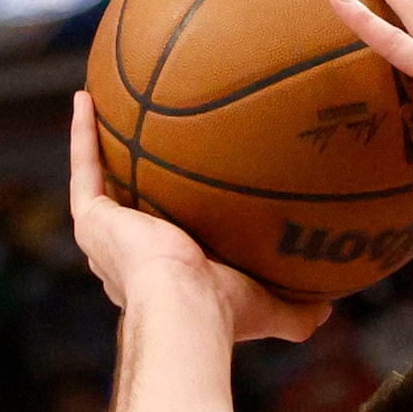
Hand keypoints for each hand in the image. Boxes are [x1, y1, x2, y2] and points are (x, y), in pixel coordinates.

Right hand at [67, 94, 327, 342]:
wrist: (187, 306)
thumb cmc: (226, 312)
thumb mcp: (270, 309)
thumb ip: (298, 313)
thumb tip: (330, 309)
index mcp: (162, 283)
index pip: (162, 252)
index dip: (168, 227)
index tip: (184, 202)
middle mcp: (126, 262)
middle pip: (128, 215)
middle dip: (131, 188)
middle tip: (143, 152)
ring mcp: (106, 240)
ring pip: (99, 185)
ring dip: (98, 149)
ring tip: (104, 113)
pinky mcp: (91, 219)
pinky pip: (84, 167)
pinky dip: (82, 133)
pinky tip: (86, 98)